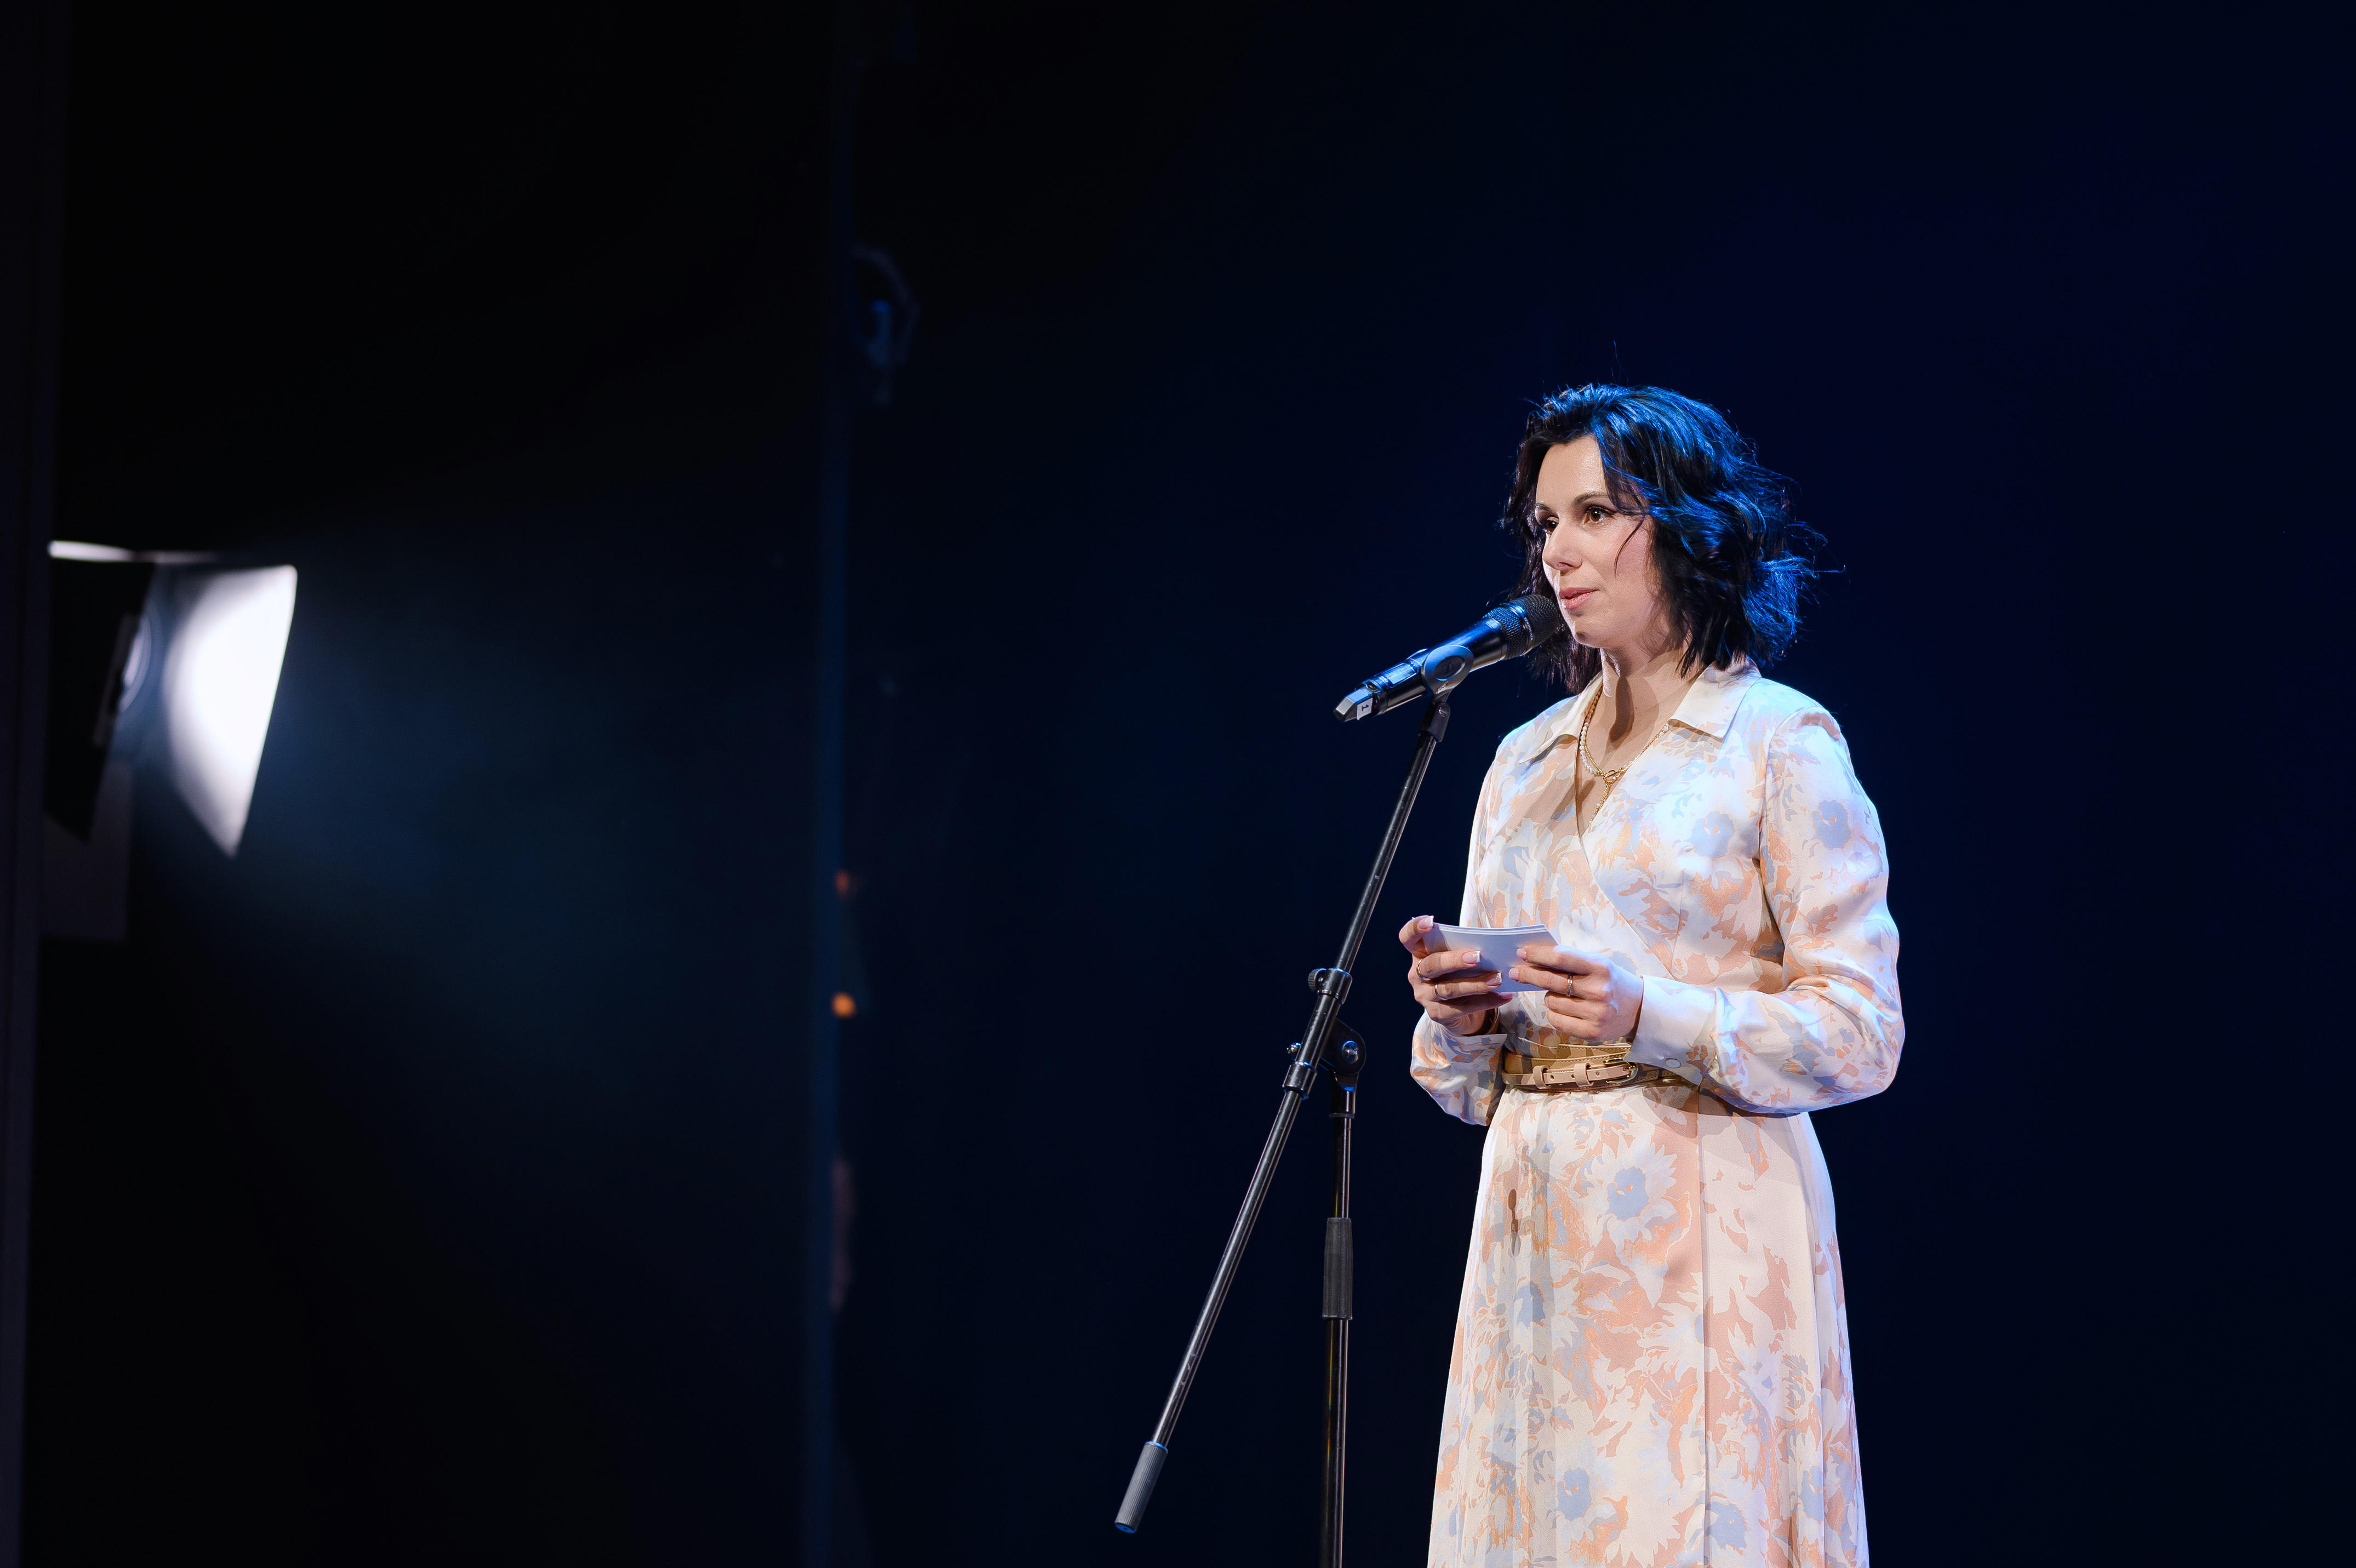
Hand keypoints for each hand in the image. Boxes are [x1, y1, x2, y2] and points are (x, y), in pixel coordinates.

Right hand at [1400, 915, 1509, 1035]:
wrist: (1462, 1010)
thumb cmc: (1461, 974)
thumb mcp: (1459, 958)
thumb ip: (1465, 949)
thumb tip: (1492, 946)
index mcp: (1419, 954)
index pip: (1408, 938)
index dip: (1415, 929)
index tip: (1431, 921)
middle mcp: (1417, 975)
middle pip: (1431, 965)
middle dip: (1454, 960)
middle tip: (1478, 957)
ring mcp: (1424, 996)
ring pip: (1448, 989)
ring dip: (1475, 983)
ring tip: (1497, 979)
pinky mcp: (1437, 1014)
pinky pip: (1461, 1008)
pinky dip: (1485, 1001)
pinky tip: (1502, 996)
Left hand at [1508, 944, 1643, 1041]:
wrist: (1638, 1009)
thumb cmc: (1610, 981)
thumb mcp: (1597, 964)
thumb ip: (1570, 961)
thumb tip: (1533, 957)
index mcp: (1600, 967)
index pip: (1561, 958)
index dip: (1537, 955)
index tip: (1521, 952)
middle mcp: (1598, 990)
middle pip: (1550, 981)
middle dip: (1528, 974)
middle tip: (1515, 972)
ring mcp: (1596, 1013)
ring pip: (1551, 1002)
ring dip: (1549, 997)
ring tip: (1564, 995)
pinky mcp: (1592, 1032)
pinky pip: (1557, 1020)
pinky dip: (1555, 1013)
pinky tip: (1566, 1009)